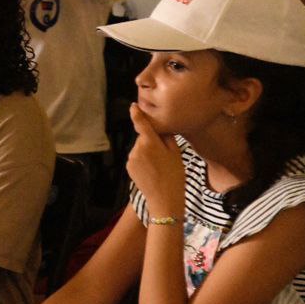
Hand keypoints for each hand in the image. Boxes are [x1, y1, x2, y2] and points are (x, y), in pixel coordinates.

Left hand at [126, 103, 184, 218]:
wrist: (164, 198)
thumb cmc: (174, 174)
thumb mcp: (175, 152)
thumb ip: (166, 137)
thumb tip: (160, 127)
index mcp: (149, 142)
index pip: (140, 123)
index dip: (136, 113)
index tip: (133, 106)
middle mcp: (136, 148)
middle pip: (143, 138)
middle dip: (151, 141)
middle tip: (164, 154)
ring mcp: (131, 158)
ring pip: (139, 149)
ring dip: (147, 152)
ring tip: (159, 165)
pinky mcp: (128, 167)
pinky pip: (136, 158)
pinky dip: (142, 161)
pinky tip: (152, 170)